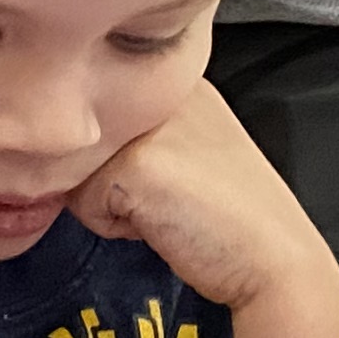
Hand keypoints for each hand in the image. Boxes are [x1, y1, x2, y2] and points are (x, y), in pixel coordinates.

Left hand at [68, 81, 334, 313]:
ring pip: (77, 170)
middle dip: (111, 177)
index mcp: (177, 79)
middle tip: (171, 196)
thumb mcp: (187, 149)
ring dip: (110, 201)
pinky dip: (115, 226)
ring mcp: (146, 122)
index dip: (120, 157)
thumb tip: (65, 153)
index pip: (102, 113)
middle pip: (85, 138)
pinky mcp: (134, 163)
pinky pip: (84, 204)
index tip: (169, 178)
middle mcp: (160, 88)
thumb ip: (135, 134)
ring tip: (166, 208)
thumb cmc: (231, 215)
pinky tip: (163, 223)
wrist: (273, 258)